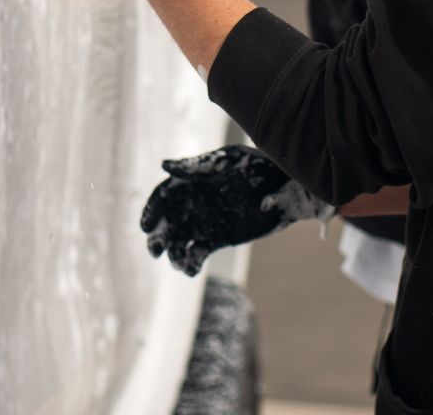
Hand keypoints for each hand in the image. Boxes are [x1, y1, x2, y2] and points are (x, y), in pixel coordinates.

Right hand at [140, 145, 333, 276]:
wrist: (287, 187)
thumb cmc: (258, 166)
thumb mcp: (228, 162)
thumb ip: (197, 166)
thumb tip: (164, 165)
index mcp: (191, 181)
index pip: (164, 196)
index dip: (152, 210)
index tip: (145, 225)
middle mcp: (193, 202)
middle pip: (166, 221)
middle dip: (157, 237)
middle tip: (154, 249)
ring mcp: (204, 222)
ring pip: (178, 241)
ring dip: (173, 254)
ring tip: (178, 262)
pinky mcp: (217, 239)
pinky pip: (197, 253)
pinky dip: (190, 263)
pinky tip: (191, 269)